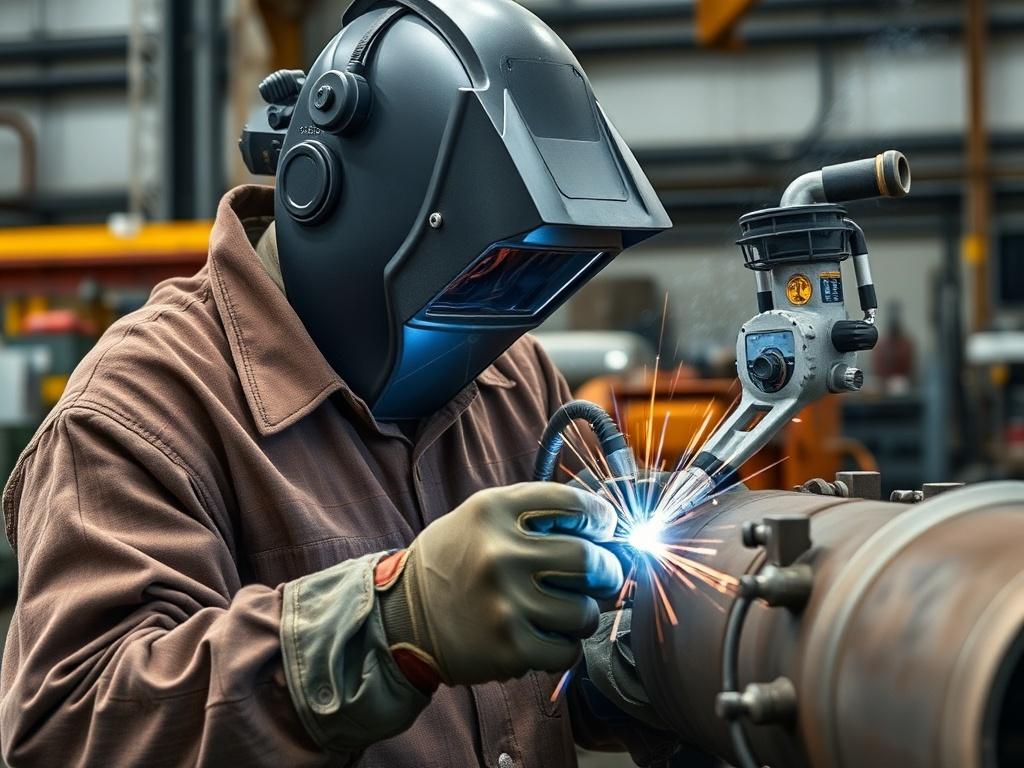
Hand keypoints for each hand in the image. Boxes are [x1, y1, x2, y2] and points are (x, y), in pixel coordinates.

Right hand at [377, 482, 622, 685]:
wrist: (403, 616)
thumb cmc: (456, 560)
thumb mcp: (483, 515)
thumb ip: (537, 511)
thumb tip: (608, 531)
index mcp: (494, 510)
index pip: (575, 504)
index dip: (601, 519)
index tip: (602, 531)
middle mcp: (499, 554)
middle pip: (590, 560)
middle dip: (606, 571)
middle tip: (601, 576)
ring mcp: (504, 603)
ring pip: (585, 611)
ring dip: (583, 614)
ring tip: (561, 610)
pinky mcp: (508, 648)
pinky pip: (569, 650)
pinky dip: (565, 646)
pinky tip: (545, 635)